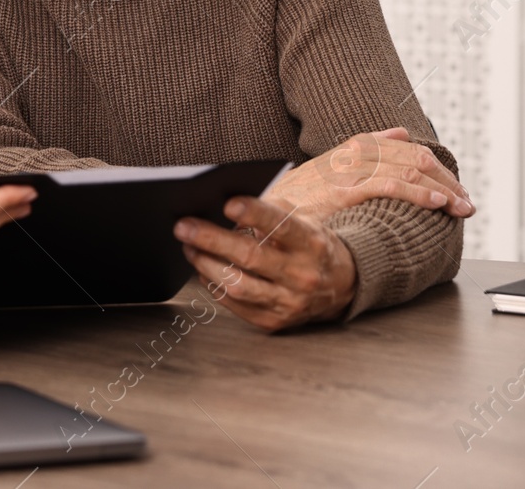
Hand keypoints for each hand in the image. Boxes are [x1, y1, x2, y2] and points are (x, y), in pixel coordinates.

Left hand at [176, 196, 356, 331]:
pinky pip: (235, 304)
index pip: (282, 226)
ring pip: (238, 285)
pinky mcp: (274, 322)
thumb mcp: (302, 221)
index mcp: (312, 244)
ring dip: (206, 264)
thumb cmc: (309, 245)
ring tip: (188, 247)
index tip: (228, 204)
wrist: (341, 286)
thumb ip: (269, 212)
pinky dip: (214, 285)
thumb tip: (223, 207)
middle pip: (251, 257)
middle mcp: (302, 276)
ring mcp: (289, 303)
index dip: (255, 214)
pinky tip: (203, 269)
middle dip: (212, 240)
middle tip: (183, 226)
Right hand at [270, 128, 472, 219]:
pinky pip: (390, 186)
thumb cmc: (294, 197)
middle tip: (466, 202)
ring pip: (409, 170)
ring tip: (461, 207)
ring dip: (442, 190)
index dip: (436, 168)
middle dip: (447, 181)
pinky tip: (437, 205)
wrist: (261, 212)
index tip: (454, 189)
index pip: (406, 148)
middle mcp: (352, 154)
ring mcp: (347, 171)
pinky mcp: (343, 190)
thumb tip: (400, 131)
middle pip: (415, 158)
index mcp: (351, 147)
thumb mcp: (327, 166)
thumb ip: (364, 148)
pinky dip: (419, 194)